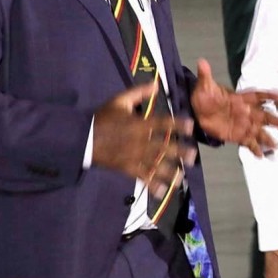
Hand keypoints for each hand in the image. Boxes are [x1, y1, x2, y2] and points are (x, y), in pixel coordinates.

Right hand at [91, 81, 195, 197]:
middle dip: (179, 152)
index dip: (178, 124)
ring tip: (182, 179)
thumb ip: (138, 93)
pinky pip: (142, 177)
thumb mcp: (119, 101)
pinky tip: (162, 192)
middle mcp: (140, 142)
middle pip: (163, 147)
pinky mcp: (127, 168)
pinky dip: (152, 185)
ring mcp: (134, 157)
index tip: (191, 126)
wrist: (83, 139)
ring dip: (170, 172)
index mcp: (139, 125)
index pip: (162, 123)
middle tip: (193, 156)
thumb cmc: (103, 119)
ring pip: (155, 165)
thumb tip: (156, 85)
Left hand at [189, 59, 277, 154]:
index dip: (270, 96)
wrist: (196, 112)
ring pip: (260, 132)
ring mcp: (243, 125)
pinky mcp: (237, 136)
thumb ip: (205, 76)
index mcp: (241, 99)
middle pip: (266, 117)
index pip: (258, 96)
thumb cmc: (204, 97)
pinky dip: (255, 149)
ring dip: (269, 138)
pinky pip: (248, 143)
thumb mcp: (204, 86)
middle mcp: (247, 113)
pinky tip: (261, 156)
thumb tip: (202, 61)